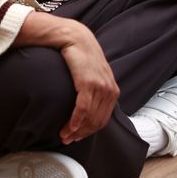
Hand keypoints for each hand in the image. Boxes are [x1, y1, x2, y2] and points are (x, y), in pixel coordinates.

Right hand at [15, 12, 118, 144]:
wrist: (75, 37)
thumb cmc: (81, 56)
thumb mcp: (93, 74)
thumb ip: (94, 90)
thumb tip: (86, 107)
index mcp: (112, 90)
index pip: (103, 119)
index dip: (89, 132)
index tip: (76, 137)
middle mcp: (109, 90)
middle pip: (97, 122)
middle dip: (82, 134)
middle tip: (68, 139)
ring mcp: (100, 87)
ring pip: (89, 118)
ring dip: (75, 130)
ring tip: (64, 134)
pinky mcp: (88, 84)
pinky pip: (82, 109)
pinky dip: (75, 121)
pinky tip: (68, 127)